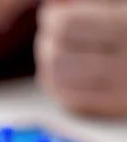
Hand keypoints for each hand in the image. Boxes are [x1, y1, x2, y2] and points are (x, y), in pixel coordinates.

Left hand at [35, 1, 126, 116]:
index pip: (66, 25)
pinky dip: (58, 86)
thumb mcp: (119, 5)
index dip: (52, 18)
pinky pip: (70, 100)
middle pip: (57, 56)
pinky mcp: (117, 106)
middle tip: (51, 36)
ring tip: (56, 53)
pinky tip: (63, 74)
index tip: (53, 15)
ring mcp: (123, 88)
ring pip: (59, 80)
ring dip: (48, 65)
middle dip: (46, 43)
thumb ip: (87, 1)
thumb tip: (52, 4)